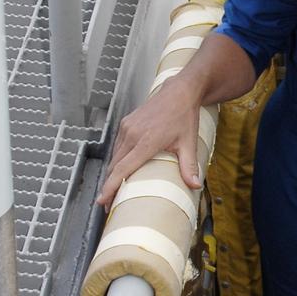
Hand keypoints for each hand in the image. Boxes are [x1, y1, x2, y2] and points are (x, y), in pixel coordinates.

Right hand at [98, 77, 202, 209]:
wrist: (179, 92)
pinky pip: (118, 145)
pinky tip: (122, 168)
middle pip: (115, 165)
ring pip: (115, 155)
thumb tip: (194, 185)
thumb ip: (189, 166)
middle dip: (110, 185)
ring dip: (113, 172)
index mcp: (146, 141)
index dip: (110, 186)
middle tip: (109, 203)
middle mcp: (132, 134)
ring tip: (114, 188)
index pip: (123, 169)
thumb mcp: (189, 142)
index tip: (102, 200)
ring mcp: (127, 127)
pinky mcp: (126, 123)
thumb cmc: (184, 117)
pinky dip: (118, 158)